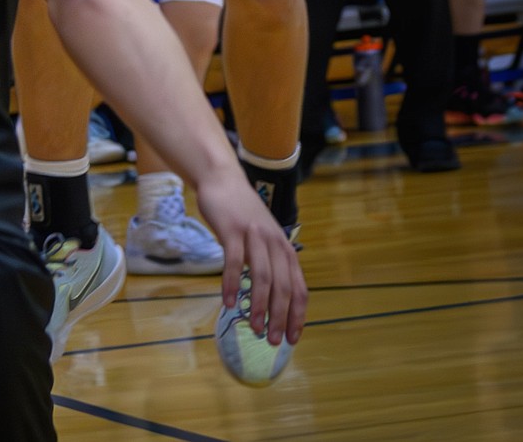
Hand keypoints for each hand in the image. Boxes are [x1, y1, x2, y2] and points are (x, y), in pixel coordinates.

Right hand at [196, 171, 306, 348]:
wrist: (223, 181)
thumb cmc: (244, 215)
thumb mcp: (265, 239)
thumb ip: (271, 265)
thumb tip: (275, 304)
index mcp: (285, 249)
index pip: (299, 288)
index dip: (298, 315)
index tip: (293, 339)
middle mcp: (274, 242)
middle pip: (283, 286)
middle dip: (280, 317)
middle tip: (272, 341)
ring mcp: (254, 235)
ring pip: (262, 276)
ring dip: (259, 305)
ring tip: (254, 328)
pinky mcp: (233, 229)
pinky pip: (234, 261)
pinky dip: (232, 283)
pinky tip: (228, 302)